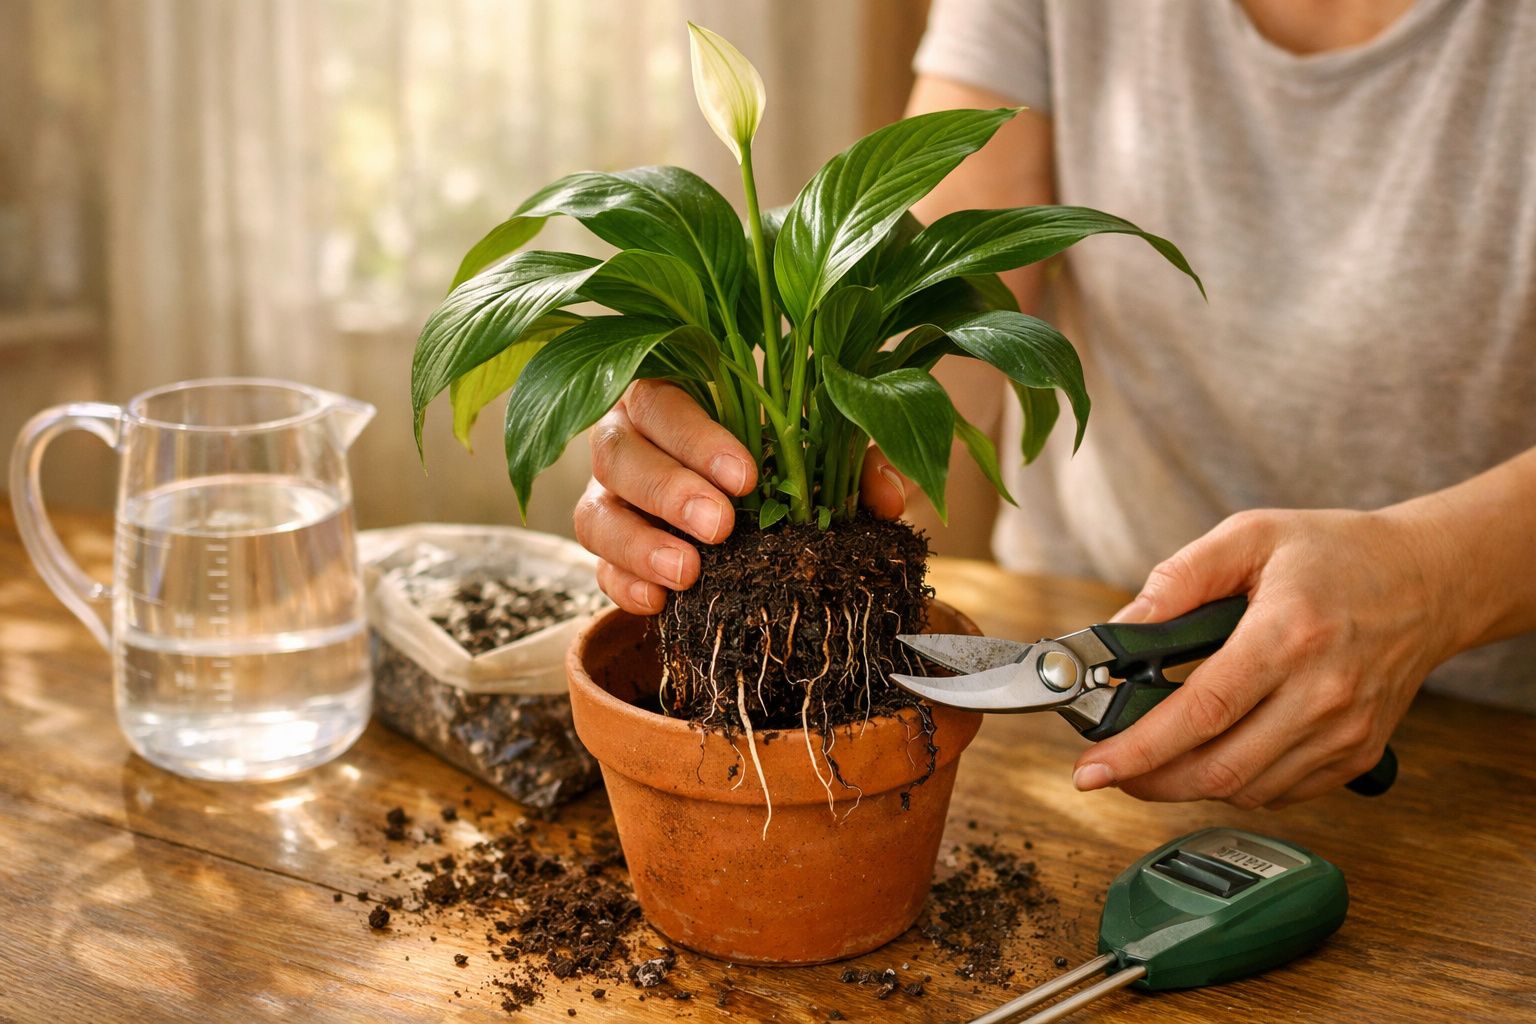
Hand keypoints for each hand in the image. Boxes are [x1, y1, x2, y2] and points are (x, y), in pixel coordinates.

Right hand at [574, 380, 907, 614]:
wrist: (750, 499)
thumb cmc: (778, 455)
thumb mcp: (819, 446)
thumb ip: (852, 458)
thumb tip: (889, 498)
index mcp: (669, 393)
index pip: (662, 400)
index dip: (697, 436)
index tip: (745, 476)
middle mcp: (624, 437)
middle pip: (619, 453)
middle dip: (669, 490)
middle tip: (721, 526)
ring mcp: (607, 495)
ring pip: (595, 514)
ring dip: (640, 545)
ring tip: (689, 574)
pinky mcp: (606, 549)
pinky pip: (598, 567)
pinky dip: (622, 585)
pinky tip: (659, 603)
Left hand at [1071, 507, 1460, 808]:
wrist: (1429, 580)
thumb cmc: (1337, 554)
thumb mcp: (1249, 535)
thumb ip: (1178, 579)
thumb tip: (1122, 628)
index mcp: (1288, 635)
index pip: (1201, 712)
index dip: (1138, 749)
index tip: (1091, 769)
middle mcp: (1322, 693)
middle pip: (1219, 769)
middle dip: (1149, 779)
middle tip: (1110, 768)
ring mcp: (1345, 732)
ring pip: (1247, 790)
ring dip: (1188, 784)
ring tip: (1155, 756)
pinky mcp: (1357, 755)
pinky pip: (1280, 792)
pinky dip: (1235, 783)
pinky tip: (1214, 750)